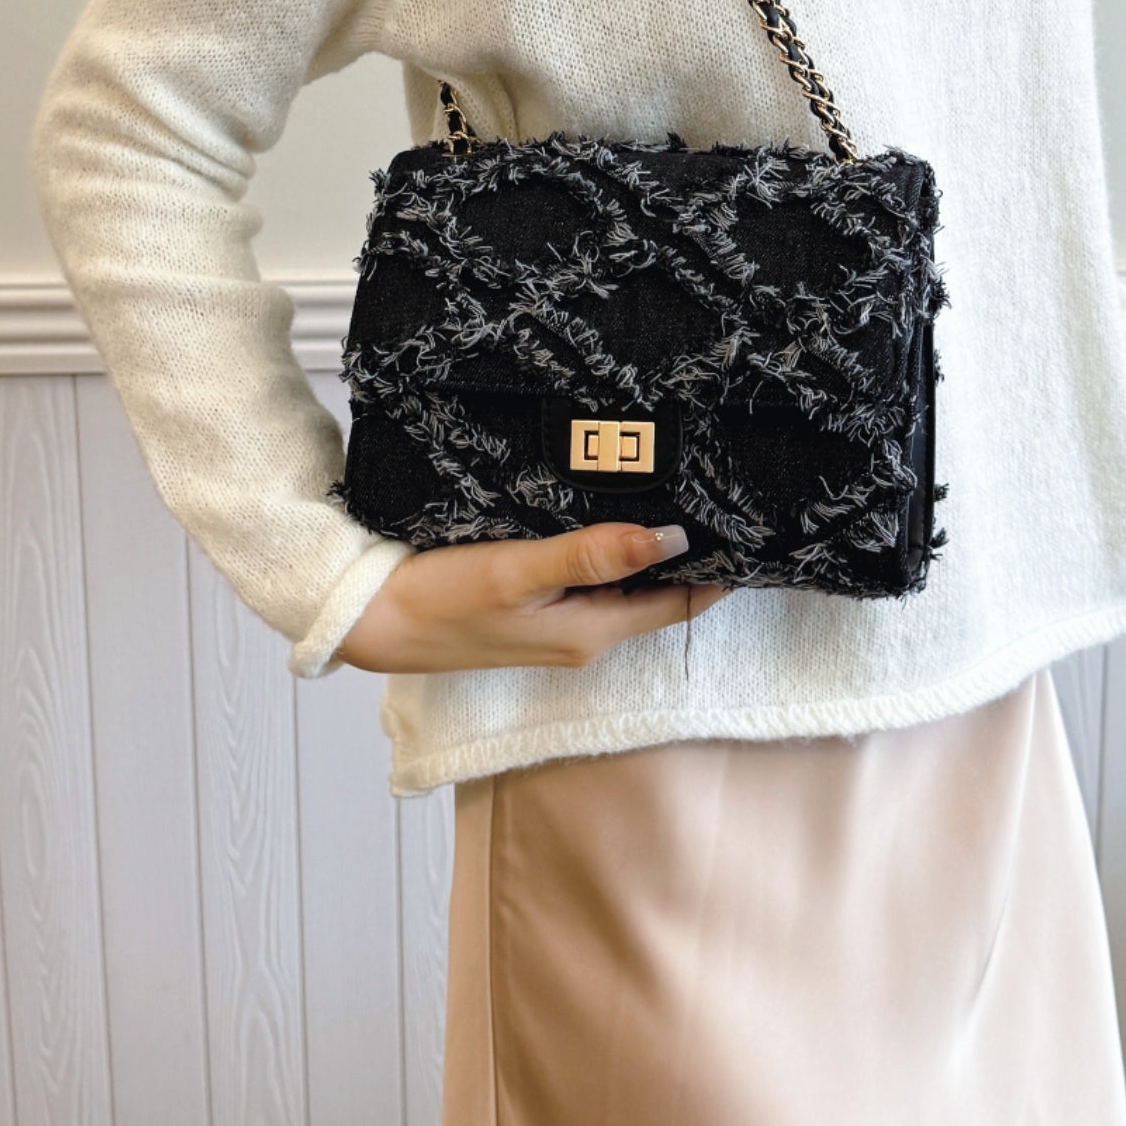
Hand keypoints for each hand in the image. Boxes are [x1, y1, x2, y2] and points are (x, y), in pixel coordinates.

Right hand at [334, 521, 727, 672]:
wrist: (375, 619)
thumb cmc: (443, 599)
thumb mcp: (520, 572)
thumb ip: (593, 555)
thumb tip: (671, 537)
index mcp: (593, 632)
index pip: (681, 603)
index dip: (720, 570)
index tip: (750, 527)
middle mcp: (586, 635)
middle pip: (658, 593)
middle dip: (689, 552)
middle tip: (719, 491)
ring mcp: (560, 623)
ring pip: (625, 584)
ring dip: (647, 548)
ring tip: (676, 489)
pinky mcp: (535, 606)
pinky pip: (591, 578)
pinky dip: (609, 550)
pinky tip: (608, 512)